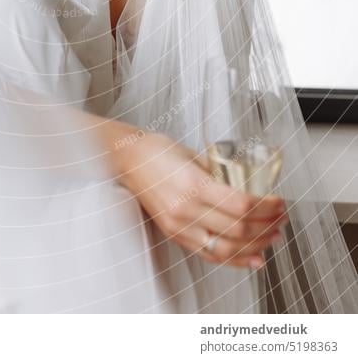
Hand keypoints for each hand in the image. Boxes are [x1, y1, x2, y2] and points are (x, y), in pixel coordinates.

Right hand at [117, 131, 287, 268]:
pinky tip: (254, 257)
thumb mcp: (194, 154)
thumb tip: (249, 184)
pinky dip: (236, 259)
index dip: (267, 207)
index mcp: (193, 185)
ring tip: (273, 236)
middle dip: (267, 225)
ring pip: (227, 248)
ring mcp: (180, 226)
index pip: (240, 204)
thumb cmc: (158, 151)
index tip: (280, 201)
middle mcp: (186, 210)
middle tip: (282, 217)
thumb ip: (219, 172)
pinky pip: (211, 254)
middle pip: (238, 228)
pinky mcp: (176, 235)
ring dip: (257, 244)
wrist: (128, 161)